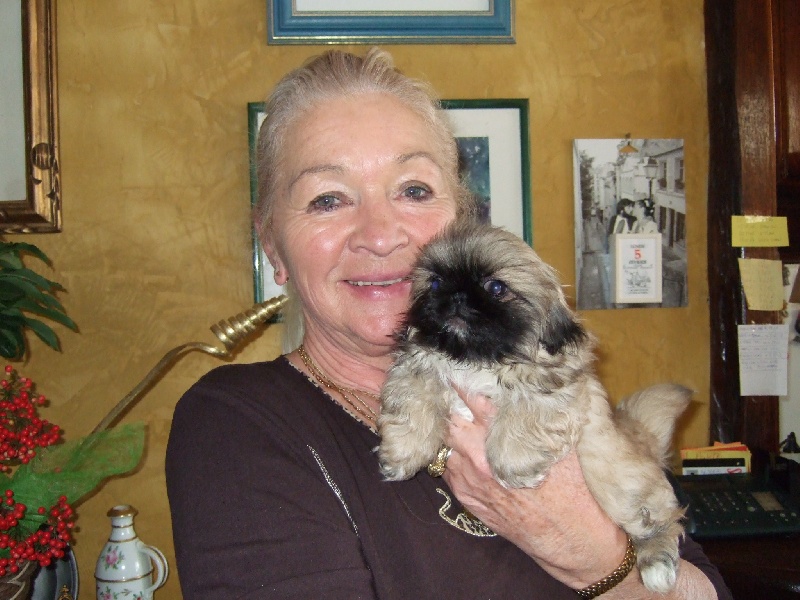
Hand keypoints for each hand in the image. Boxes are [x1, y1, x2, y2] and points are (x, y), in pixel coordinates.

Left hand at [441, 389, 627, 588]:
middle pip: (449, 416)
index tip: (459, 367)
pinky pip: (448, 468)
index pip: (469, 395)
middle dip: (452, 404)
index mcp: (501, 435)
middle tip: (455, 392)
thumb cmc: (576, 487)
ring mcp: (468, 479)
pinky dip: (454, 455)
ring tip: (460, 420)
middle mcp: (478, 455)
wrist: (573, 540)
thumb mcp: (563, 439)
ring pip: (445, 442)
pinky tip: (466, 451)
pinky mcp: (466, 497)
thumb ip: (540, 411)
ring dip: (451, 430)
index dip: (462, 379)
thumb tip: (535, 382)